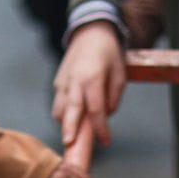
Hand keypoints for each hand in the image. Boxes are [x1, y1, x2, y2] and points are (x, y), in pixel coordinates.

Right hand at [52, 20, 125, 148]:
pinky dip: (64, 114)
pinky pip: (59, 103)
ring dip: (66, 124)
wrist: (90, 32)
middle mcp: (74, 81)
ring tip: (73, 138)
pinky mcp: (58, 82)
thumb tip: (106, 115)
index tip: (106, 142)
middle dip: (70, 129)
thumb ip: (114, 97)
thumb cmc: (108, 53)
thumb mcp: (120, 74)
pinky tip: (72, 121)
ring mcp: (63, 81)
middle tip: (69, 145)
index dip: (101, 128)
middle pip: (70, 110)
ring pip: (60, 109)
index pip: (96, 110)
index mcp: (92, 78)